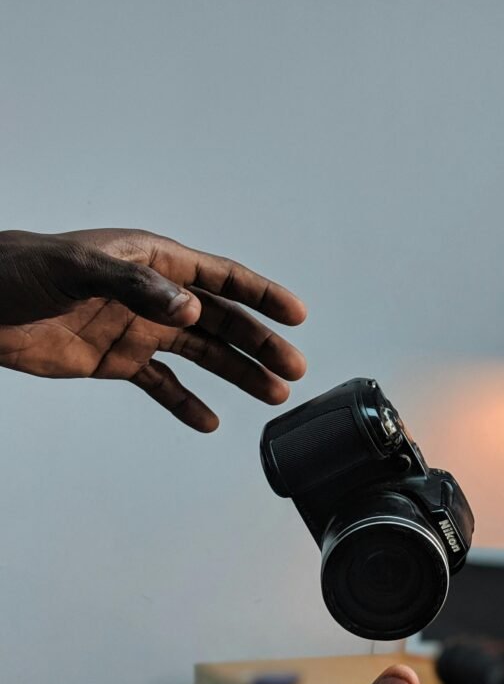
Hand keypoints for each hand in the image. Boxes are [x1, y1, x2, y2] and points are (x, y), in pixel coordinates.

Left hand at [0, 228, 306, 430]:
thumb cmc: (21, 271)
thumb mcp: (77, 269)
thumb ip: (136, 286)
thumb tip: (191, 311)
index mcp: (154, 262)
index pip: (221, 278)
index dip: (262, 295)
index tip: (296, 315)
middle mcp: (155, 295)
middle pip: (222, 321)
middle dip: (260, 344)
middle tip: (294, 369)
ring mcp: (139, 328)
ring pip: (202, 354)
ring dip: (237, 374)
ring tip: (273, 395)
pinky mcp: (118, 361)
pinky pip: (163, 385)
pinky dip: (186, 403)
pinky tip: (209, 421)